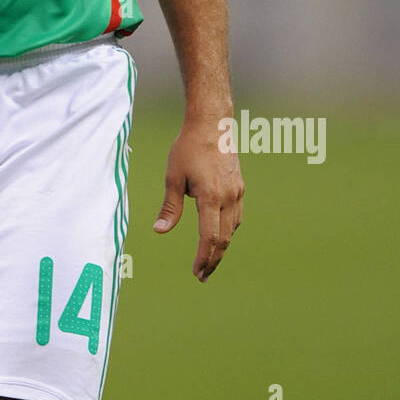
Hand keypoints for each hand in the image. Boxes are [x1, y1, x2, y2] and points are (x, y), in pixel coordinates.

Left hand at [153, 115, 243, 281]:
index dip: (203, 258)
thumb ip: (170, 207)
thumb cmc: (188, 148)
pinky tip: (218, 235)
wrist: (212, 123)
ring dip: (221, 247)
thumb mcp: (173, 177)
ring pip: (231, 229)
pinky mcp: (239, 187)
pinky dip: (227, 231)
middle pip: (223, 239)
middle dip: (213, 260)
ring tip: (209, 260)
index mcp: (210, 196)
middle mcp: (228, 198)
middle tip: (202, 276)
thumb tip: (160, 231)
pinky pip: (236, 217)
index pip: (209, 237)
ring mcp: (237, 192)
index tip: (196, 272)